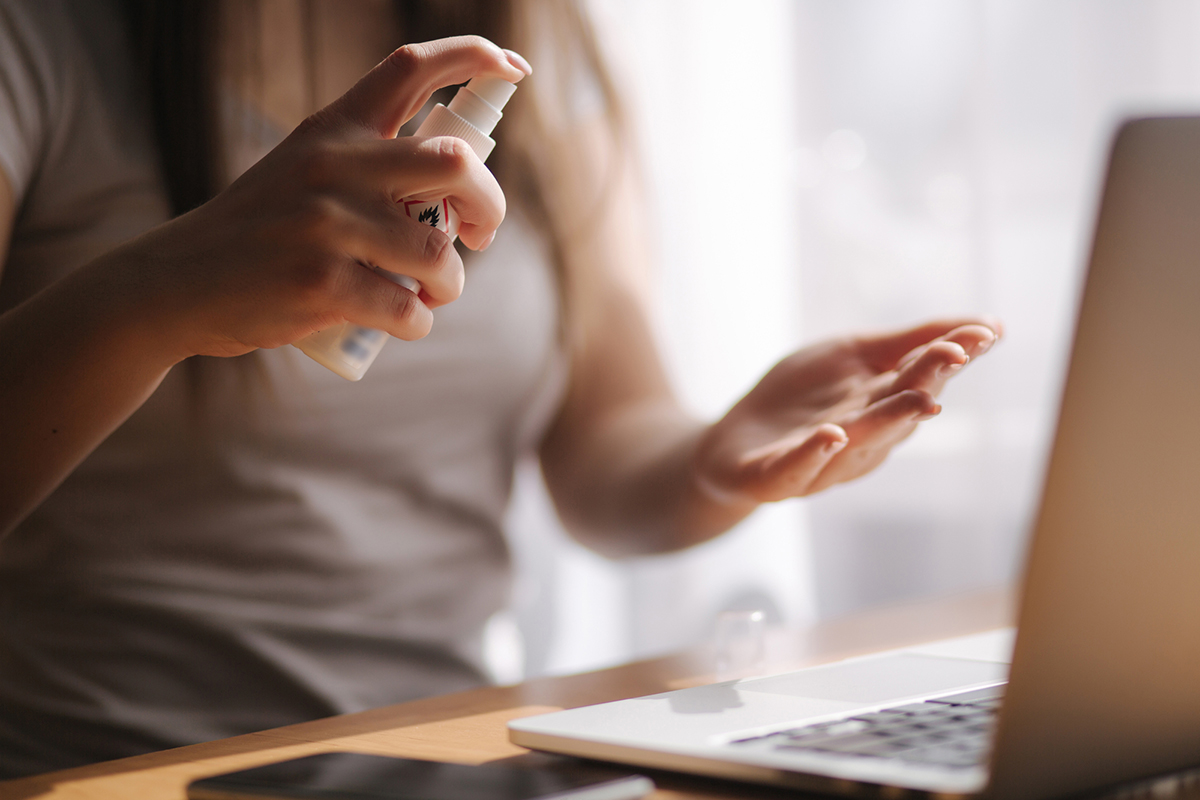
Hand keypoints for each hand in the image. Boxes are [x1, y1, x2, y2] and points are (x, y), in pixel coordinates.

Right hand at [112, 36, 529, 361]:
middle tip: (481, 233)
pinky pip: (411, 308)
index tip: (513, 67)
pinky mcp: (322, 284)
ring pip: (440, 252)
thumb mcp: (303, 168)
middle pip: (458, 162)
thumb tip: (463, 183)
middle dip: (491, 204)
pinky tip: (400, 321)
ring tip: (429, 291)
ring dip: (450, 283)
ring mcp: (327, 225)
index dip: (475, 57)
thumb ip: (369, 162)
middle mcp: (334, 166)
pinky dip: (417, 322)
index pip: (412, 68)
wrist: (177, 282)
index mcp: (333, 129)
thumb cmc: (259, 229)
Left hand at [692, 318, 1001, 503]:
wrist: (730, 446)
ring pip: (860, 442)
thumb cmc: (801, 399)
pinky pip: (798, 468)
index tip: (985, 334)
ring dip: (889, 420)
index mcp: (884, 405)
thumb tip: (990, 325)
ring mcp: (822, 461)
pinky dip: (815, 453)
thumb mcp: (853, 354)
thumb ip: (910, 341)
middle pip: (899, 409)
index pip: (924, 378)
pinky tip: (831, 435)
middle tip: (956, 355)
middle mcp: (863, 437)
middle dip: (928, 382)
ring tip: (918, 400)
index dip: (951, 358)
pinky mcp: (776, 477)